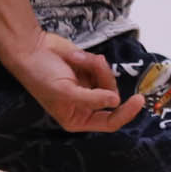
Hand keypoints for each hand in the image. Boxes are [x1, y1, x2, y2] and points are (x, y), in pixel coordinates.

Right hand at [0, 31, 143, 134]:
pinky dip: (92, 60)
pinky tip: (76, 57)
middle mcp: (86, 106)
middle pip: (112, 97)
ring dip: (96, 67)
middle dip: (103, 78)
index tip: (138, 99)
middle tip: (93, 64)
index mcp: (78, 119)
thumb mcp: (65, 91)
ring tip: (77, 59)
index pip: (109, 122)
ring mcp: (89, 88)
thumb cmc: (41, 75)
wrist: (31, 49)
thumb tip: (115, 100)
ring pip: (109, 79)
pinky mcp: (90, 72)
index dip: (125, 113)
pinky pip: (103, 67)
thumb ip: (91, 98)